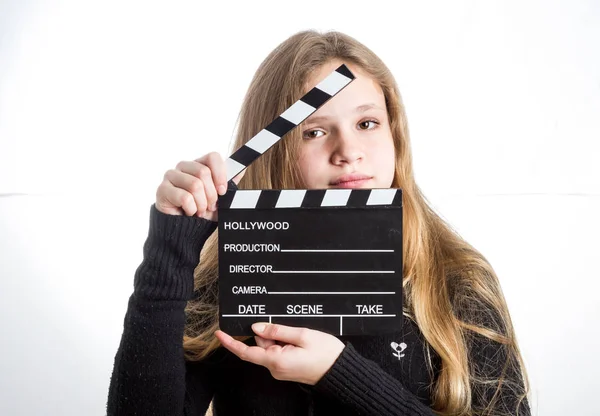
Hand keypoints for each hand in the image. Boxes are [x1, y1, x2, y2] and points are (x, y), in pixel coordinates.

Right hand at [155, 152, 244, 219]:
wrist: (185, 230)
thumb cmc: (202, 211)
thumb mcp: (220, 198)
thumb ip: (229, 183)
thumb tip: (241, 169)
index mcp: (199, 164)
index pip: (212, 157)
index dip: (220, 174)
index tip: (223, 191)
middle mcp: (183, 166)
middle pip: (203, 172)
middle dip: (211, 194)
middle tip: (210, 206)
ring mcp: (171, 176)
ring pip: (194, 185)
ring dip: (201, 204)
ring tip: (200, 211)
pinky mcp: (162, 189)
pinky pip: (184, 197)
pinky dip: (191, 209)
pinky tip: (189, 212)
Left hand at [215, 323, 344, 385]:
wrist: (341, 370)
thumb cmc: (325, 353)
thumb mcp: (303, 335)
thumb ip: (277, 330)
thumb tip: (256, 328)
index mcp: (276, 360)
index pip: (246, 352)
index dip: (230, 343)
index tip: (219, 333)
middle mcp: (275, 368)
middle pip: (261, 345)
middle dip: (270, 332)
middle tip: (291, 329)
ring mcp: (281, 369)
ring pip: (270, 347)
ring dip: (280, 337)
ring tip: (300, 336)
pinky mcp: (287, 368)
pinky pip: (278, 352)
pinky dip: (284, 342)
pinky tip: (298, 340)